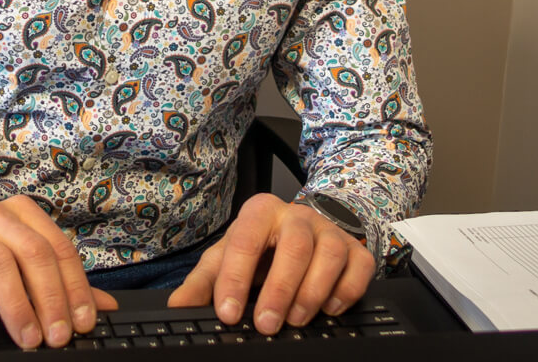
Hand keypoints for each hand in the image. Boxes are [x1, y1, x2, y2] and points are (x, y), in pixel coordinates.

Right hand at [0, 196, 117, 348]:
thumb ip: (59, 286)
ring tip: (27, 340)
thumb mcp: (18, 272)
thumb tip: (106, 307)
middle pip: (33, 253)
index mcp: (22, 214)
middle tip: (57, 337)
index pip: (58, 248)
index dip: (75, 288)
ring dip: (17, 306)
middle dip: (51, 298)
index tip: (83, 324)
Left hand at [166, 193, 373, 333]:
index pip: (245, 241)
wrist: (305, 229)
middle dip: (279, 289)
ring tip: (295, 320)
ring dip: (312, 292)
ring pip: (330, 254)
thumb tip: (178, 306)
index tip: (227, 312)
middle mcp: (298, 215)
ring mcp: (331, 230)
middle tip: (266, 324)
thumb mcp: (228, 256)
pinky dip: (346, 291)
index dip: (235, 278)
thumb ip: (203, 281)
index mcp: (260, 212)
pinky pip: (359, 267)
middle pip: (293, 246)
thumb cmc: (262, 246)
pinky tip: (329, 310)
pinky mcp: (356, 249)